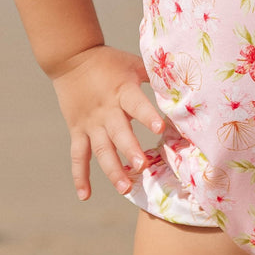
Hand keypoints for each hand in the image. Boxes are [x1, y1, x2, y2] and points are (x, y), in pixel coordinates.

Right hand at [49, 45, 165, 198]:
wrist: (70, 58)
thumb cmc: (110, 62)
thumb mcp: (134, 64)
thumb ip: (155, 77)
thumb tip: (184, 85)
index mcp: (122, 91)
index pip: (136, 104)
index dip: (148, 115)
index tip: (160, 127)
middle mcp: (105, 110)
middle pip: (118, 133)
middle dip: (130, 150)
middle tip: (142, 167)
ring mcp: (90, 123)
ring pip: (100, 150)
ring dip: (111, 170)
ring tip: (124, 189)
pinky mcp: (77, 131)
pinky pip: (78, 156)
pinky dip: (80, 176)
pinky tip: (85, 196)